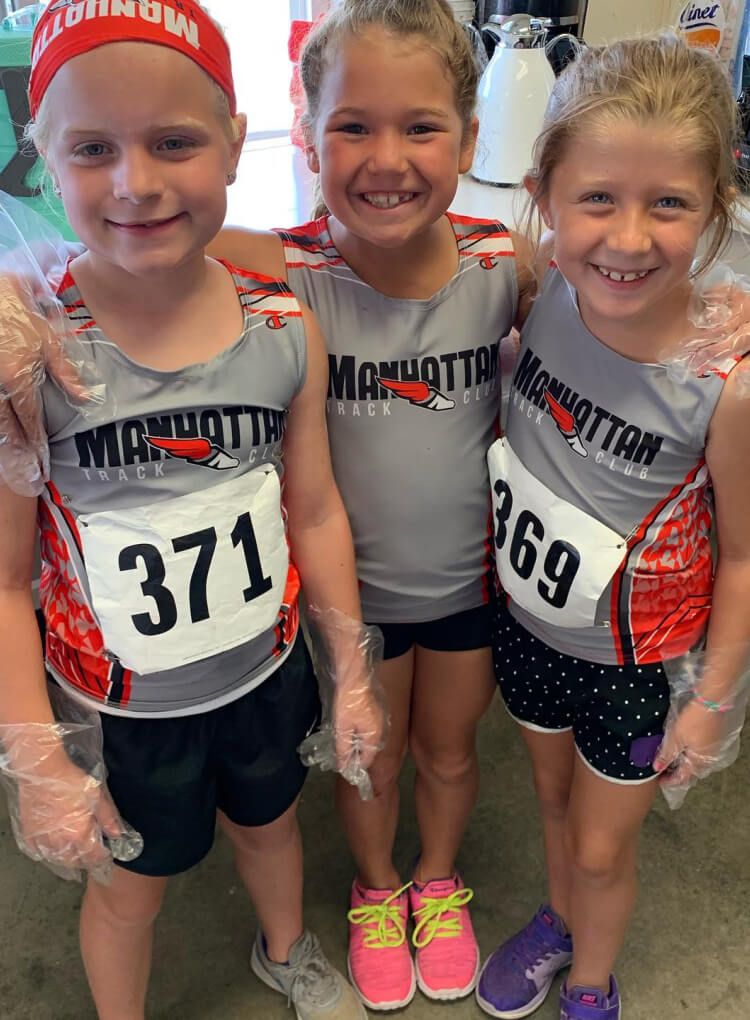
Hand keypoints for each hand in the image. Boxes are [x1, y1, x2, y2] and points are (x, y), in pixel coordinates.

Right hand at [0, 275, 88, 494]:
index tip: (40, 460)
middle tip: (25, 473)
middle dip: (16, 451)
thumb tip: (84, 397)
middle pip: (5, 427)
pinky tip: (3, 434)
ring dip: (3, 440)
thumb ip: (63, 370)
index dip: (35, 441)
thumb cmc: (14, 308)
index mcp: (17, 378)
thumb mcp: (45, 336)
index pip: (28, 418)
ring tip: (12, 461)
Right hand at [14, 757, 125, 880]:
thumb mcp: (97, 796)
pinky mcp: (28, 833)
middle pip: (74, 862)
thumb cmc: (71, 781)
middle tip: (91, 856)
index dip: (102, 859)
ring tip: (73, 854)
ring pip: (55, 859)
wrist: (42, 772)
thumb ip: (107, 817)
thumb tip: (116, 834)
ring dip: (66, 859)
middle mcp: (60, 843)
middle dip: (85, 861)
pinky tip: (49, 848)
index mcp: (79, 835)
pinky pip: (37, 851)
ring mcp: (42, 839)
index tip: (106, 857)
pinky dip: (45, 852)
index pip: (94, 857)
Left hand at [332, 681, 387, 773]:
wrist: (353, 677)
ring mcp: (380, 719)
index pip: (367, 759)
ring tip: (341, 740)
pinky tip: (348, 727)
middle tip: (339, 753)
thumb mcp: (342, 728)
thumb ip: (343, 749)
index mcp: (375, 736)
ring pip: (368, 738)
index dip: (353, 765)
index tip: (341, 764)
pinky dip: (359, 732)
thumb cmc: (347, 703)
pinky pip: (368, 728)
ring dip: (356, 742)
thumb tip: (343, 767)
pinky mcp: (376, 710)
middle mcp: (381, 729)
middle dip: (355, 753)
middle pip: (369, 749)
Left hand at [654, 700, 726, 787]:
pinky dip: (688, 754)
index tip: (659, 780)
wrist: (711, 702)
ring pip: (695, 761)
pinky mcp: (712, 739)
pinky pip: (699, 752)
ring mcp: (711, 748)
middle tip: (662, 771)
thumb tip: (657, 768)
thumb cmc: (692, 720)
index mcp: (698, 761)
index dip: (670, 780)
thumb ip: (666, 754)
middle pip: (690, 771)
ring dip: (682, 763)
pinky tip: (681, 748)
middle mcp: (707, 758)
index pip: (683, 777)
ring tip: (669, 759)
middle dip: (676, 773)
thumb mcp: (675, 737)